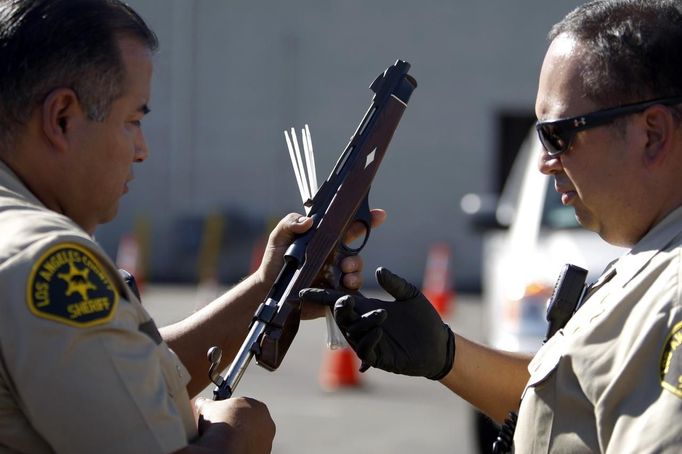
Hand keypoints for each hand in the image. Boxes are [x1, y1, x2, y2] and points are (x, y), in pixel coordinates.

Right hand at [194, 396, 274, 452]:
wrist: (226, 449)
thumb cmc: (222, 425)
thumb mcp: (209, 408)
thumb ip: (207, 403)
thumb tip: (202, 403)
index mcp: (258, 407)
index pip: (244, 407)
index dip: (231, 413)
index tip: (222, 418)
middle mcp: (267, 423)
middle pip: (250, 423)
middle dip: (237, 426)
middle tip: (223, 431)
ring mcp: (266, 440)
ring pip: (251, 438)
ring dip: (240, 439)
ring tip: (225, 442)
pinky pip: (250, 450)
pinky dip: (241, 450)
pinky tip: (230, 450)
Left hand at [256, 209, 386, 318]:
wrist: (268, 292)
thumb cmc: (275, 262)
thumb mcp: (278, 237)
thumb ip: (290, 223)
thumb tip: (309, 221)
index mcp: (324, 240)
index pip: (348, 227)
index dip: (365, 220)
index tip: (379, 215)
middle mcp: (333, 255)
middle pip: (356, 249)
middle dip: (359, 252)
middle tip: (346, 260)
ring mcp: (336, 273)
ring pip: (356, 268)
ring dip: (355, 269)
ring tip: (345, 272)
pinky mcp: (335, 291)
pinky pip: (351, 288)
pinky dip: (351, 286)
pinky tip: (343, 285)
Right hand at [299, 267, 454, 379]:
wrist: (439, 343)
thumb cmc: (423, 319)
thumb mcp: (409, 295)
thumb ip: (394, 283)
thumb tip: (378, 270)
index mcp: (367, 307)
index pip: (339, 301)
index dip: (322, 296)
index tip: (303, 291)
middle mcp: (363, 324)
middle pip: (341, 316)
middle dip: (340, 308)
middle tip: (347, 300)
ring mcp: (369, 341)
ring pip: (353, 332)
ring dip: (363, 322)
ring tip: (382, 314)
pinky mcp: (378, 357)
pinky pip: (365, 349)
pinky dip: (369, 339)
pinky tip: (381, 331)